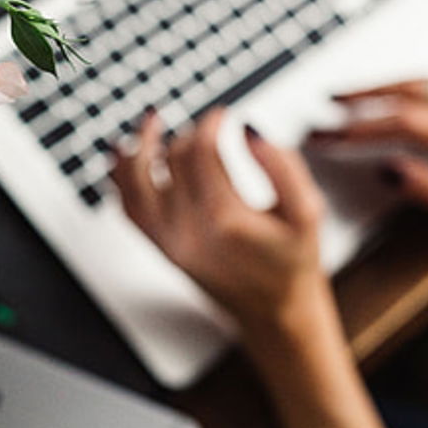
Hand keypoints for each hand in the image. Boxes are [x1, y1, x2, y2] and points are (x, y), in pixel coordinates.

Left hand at [110, 108, 331, 331]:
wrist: (276, 313)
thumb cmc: (293, 261)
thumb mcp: (307, 213)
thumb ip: (284, 167)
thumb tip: (249, 130)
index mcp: (224, 218)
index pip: (200, 151)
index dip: (209, 123)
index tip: (222, 115)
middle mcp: (188, 230)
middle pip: (173, 160)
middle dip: (189, 135)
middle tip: (208, 128)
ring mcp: (169, 240)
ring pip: (136, 181)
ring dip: (139, 146)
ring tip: (151, 122)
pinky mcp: (161, 248)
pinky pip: (127, 208)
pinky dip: (121, 179)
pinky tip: (125, 156)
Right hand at [312, 80, 427, 230]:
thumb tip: (388, 170)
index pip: (400, 122)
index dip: (358, 127)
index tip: (329, 135)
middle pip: (404, 91)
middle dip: (359, 96)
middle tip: (324, 104)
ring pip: (418, 82)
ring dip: (378, 86)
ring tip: (346, 95)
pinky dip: (401, 86)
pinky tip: (388, 94)